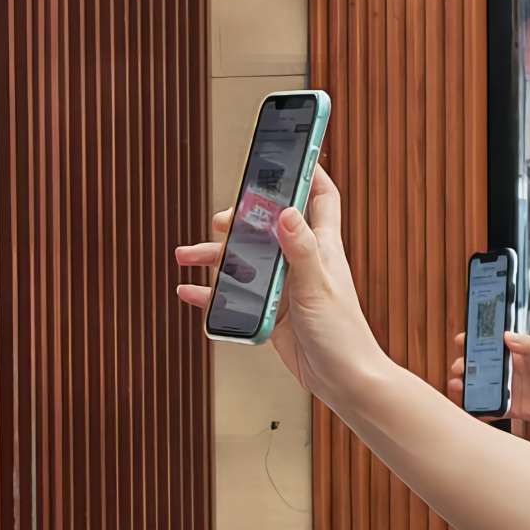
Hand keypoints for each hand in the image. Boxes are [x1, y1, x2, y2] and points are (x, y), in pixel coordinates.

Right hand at [176, 172, 384, 399]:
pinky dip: (212, 293)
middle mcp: (302, 261)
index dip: (308, 170)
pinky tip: (190, 291)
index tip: (292, 148)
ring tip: (186, 255)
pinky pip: (236, 296)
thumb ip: (300, 249)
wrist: (343, 382)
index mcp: (322, 246)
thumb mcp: (317, 287)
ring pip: (245, 261)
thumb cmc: (343, 335)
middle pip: (268, 226)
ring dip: (216, 256)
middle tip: (220, 219)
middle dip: (242, 217)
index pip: (320, 196)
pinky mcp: (272, 312)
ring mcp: (285, 286)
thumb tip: (283, 211)